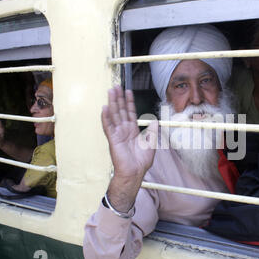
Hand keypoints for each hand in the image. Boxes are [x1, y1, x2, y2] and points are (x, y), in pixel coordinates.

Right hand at [102, 86, 157, 211]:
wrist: (135, 173)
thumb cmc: (141, 162)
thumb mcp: (151, 144)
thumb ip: (152, 131)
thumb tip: (154, 121)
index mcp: (132, 131)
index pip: (130, 112)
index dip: (129, 102)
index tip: (128, 91)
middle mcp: (124, 130)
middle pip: (120, 110)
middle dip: (118, 98)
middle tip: (116, 86)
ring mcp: (117, 134)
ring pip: (114, 115)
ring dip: (112, 103)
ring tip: (110, 91)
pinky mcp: (113, 140)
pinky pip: (108, 126)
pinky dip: (106, 117)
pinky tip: (104, 108)